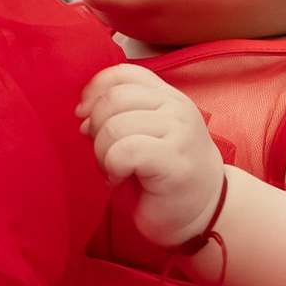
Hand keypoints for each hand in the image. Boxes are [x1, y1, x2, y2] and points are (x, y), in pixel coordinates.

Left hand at [79, 64, 227, 250]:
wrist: (203, 213)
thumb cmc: (163, 178)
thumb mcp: (139, 136)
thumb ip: (116, 116)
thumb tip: (83, 113)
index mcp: (166, 96)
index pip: (123, 73)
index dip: (94, 92)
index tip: (84, 119)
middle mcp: (176, 107)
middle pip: (113, 99)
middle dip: (96, 130)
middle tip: (105, 156)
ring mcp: (179, 131)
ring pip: (115, 126)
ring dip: (102, 153)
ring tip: (114, 170)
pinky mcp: (174, 159)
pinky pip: (124, 151)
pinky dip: (112, 167)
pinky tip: (120, 179)